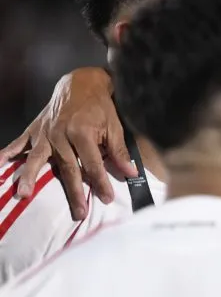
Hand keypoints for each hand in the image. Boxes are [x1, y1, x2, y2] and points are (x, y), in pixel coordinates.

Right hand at [0, 68, 134, 220]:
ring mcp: (45, 132)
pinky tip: (0, 164)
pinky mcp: (35, 129)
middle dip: (73, 192)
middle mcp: (60, 134)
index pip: (92, 164)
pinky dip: (8, 153)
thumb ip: (120, 151)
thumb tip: (131, 172)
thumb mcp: (114, 126)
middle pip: (67, 168)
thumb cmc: (100, 107)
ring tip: (23, 195)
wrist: (81, 84)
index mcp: (82, 133)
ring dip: (30, 177)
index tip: (107, 199)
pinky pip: (20, 143)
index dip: (100, 182)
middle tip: (78, 213)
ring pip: (37, 159)